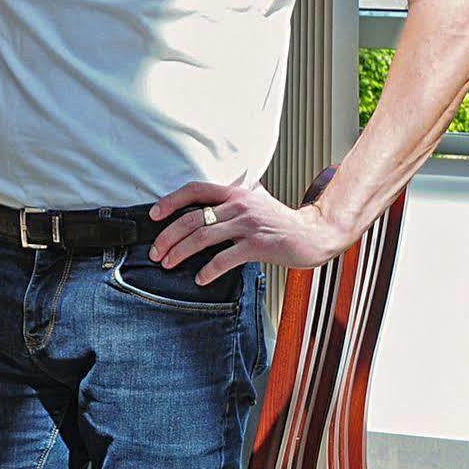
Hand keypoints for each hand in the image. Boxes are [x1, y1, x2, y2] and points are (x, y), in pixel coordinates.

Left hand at [150, 181, 353, 284]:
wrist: (314, 233)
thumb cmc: (280, 220)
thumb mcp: (255, 201)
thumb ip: (232, 198)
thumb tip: (203, 201)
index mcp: (235, 193)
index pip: (195, 190)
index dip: (171, 201)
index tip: (154, 216)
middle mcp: (239, 205)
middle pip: (191, 218)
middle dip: (168, 236)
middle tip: (155, 252)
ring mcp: (248, 225)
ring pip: (202, 237)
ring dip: (180, 252)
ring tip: (168, 264)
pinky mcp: (258, 245)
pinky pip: (224, 258)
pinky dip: (208, 270)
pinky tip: (200, 278)